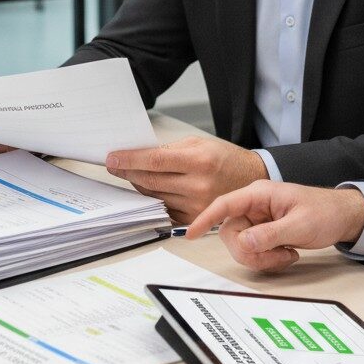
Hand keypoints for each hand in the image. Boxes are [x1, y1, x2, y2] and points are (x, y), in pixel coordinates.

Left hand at [105, 135, 268, 224]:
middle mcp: (198, 186)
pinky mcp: (195, 219)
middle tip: (114, 165)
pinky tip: (147, 189)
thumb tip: (139, 155)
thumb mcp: (199, 144)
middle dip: (128, 172)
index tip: (113, 158)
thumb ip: (170, 150)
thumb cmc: (225, 159)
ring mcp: (197, 206)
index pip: (155, 161)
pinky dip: (153, 199)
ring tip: (130, 175)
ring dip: (138, 185)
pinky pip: (164, 209)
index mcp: (199, 161)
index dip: (130, 160)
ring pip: (155, 196)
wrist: (250, 180)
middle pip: (151, 180)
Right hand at [185, 180, 363, 271]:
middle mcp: (255, 206)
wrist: (343, 217)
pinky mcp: (264, 233)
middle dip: (250, 252)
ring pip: (242, 246)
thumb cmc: (325, 212)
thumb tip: (244, 243)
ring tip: (287, 254)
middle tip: (276, 256)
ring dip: (262, 258)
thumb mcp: (299, 225)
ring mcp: (259, 220)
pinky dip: (269, 259)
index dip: (205, 219)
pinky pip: (254, 250)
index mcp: (259, 194)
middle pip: (231, 233)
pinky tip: (288, 254)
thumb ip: (270, 234)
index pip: (224, 204)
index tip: (190, 234)